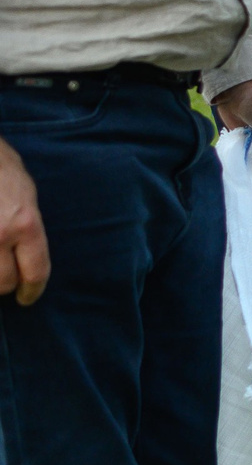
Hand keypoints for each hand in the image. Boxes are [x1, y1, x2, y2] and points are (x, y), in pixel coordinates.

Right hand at [0, 140, 46, 305]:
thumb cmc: (0, 166)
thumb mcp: (26, 193)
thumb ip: (28, 226)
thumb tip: (26, 255)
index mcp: (25, 223)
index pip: (35, 271)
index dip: (32, 291)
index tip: (28, 297)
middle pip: (4, 282)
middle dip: (6, 284)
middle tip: (6, 279)